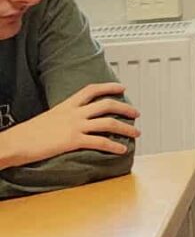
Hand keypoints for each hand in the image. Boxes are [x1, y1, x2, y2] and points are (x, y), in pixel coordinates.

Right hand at [0, 81, 137, 169]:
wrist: (15, 142)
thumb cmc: (27, 133)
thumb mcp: (47, 118)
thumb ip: (62, 117)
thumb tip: (69, 122)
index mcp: (66, 105)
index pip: (91, 90)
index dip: (109, 87)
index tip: (122, 88)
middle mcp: (73, 113)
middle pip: (106, 104)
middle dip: (125, 108)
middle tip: (136, 113)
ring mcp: (74, 126)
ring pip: (108, 123)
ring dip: (126, 128)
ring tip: (136, 133)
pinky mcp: (73, 141)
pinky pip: (100, 142)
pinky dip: (114, 146)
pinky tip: (122, 149)